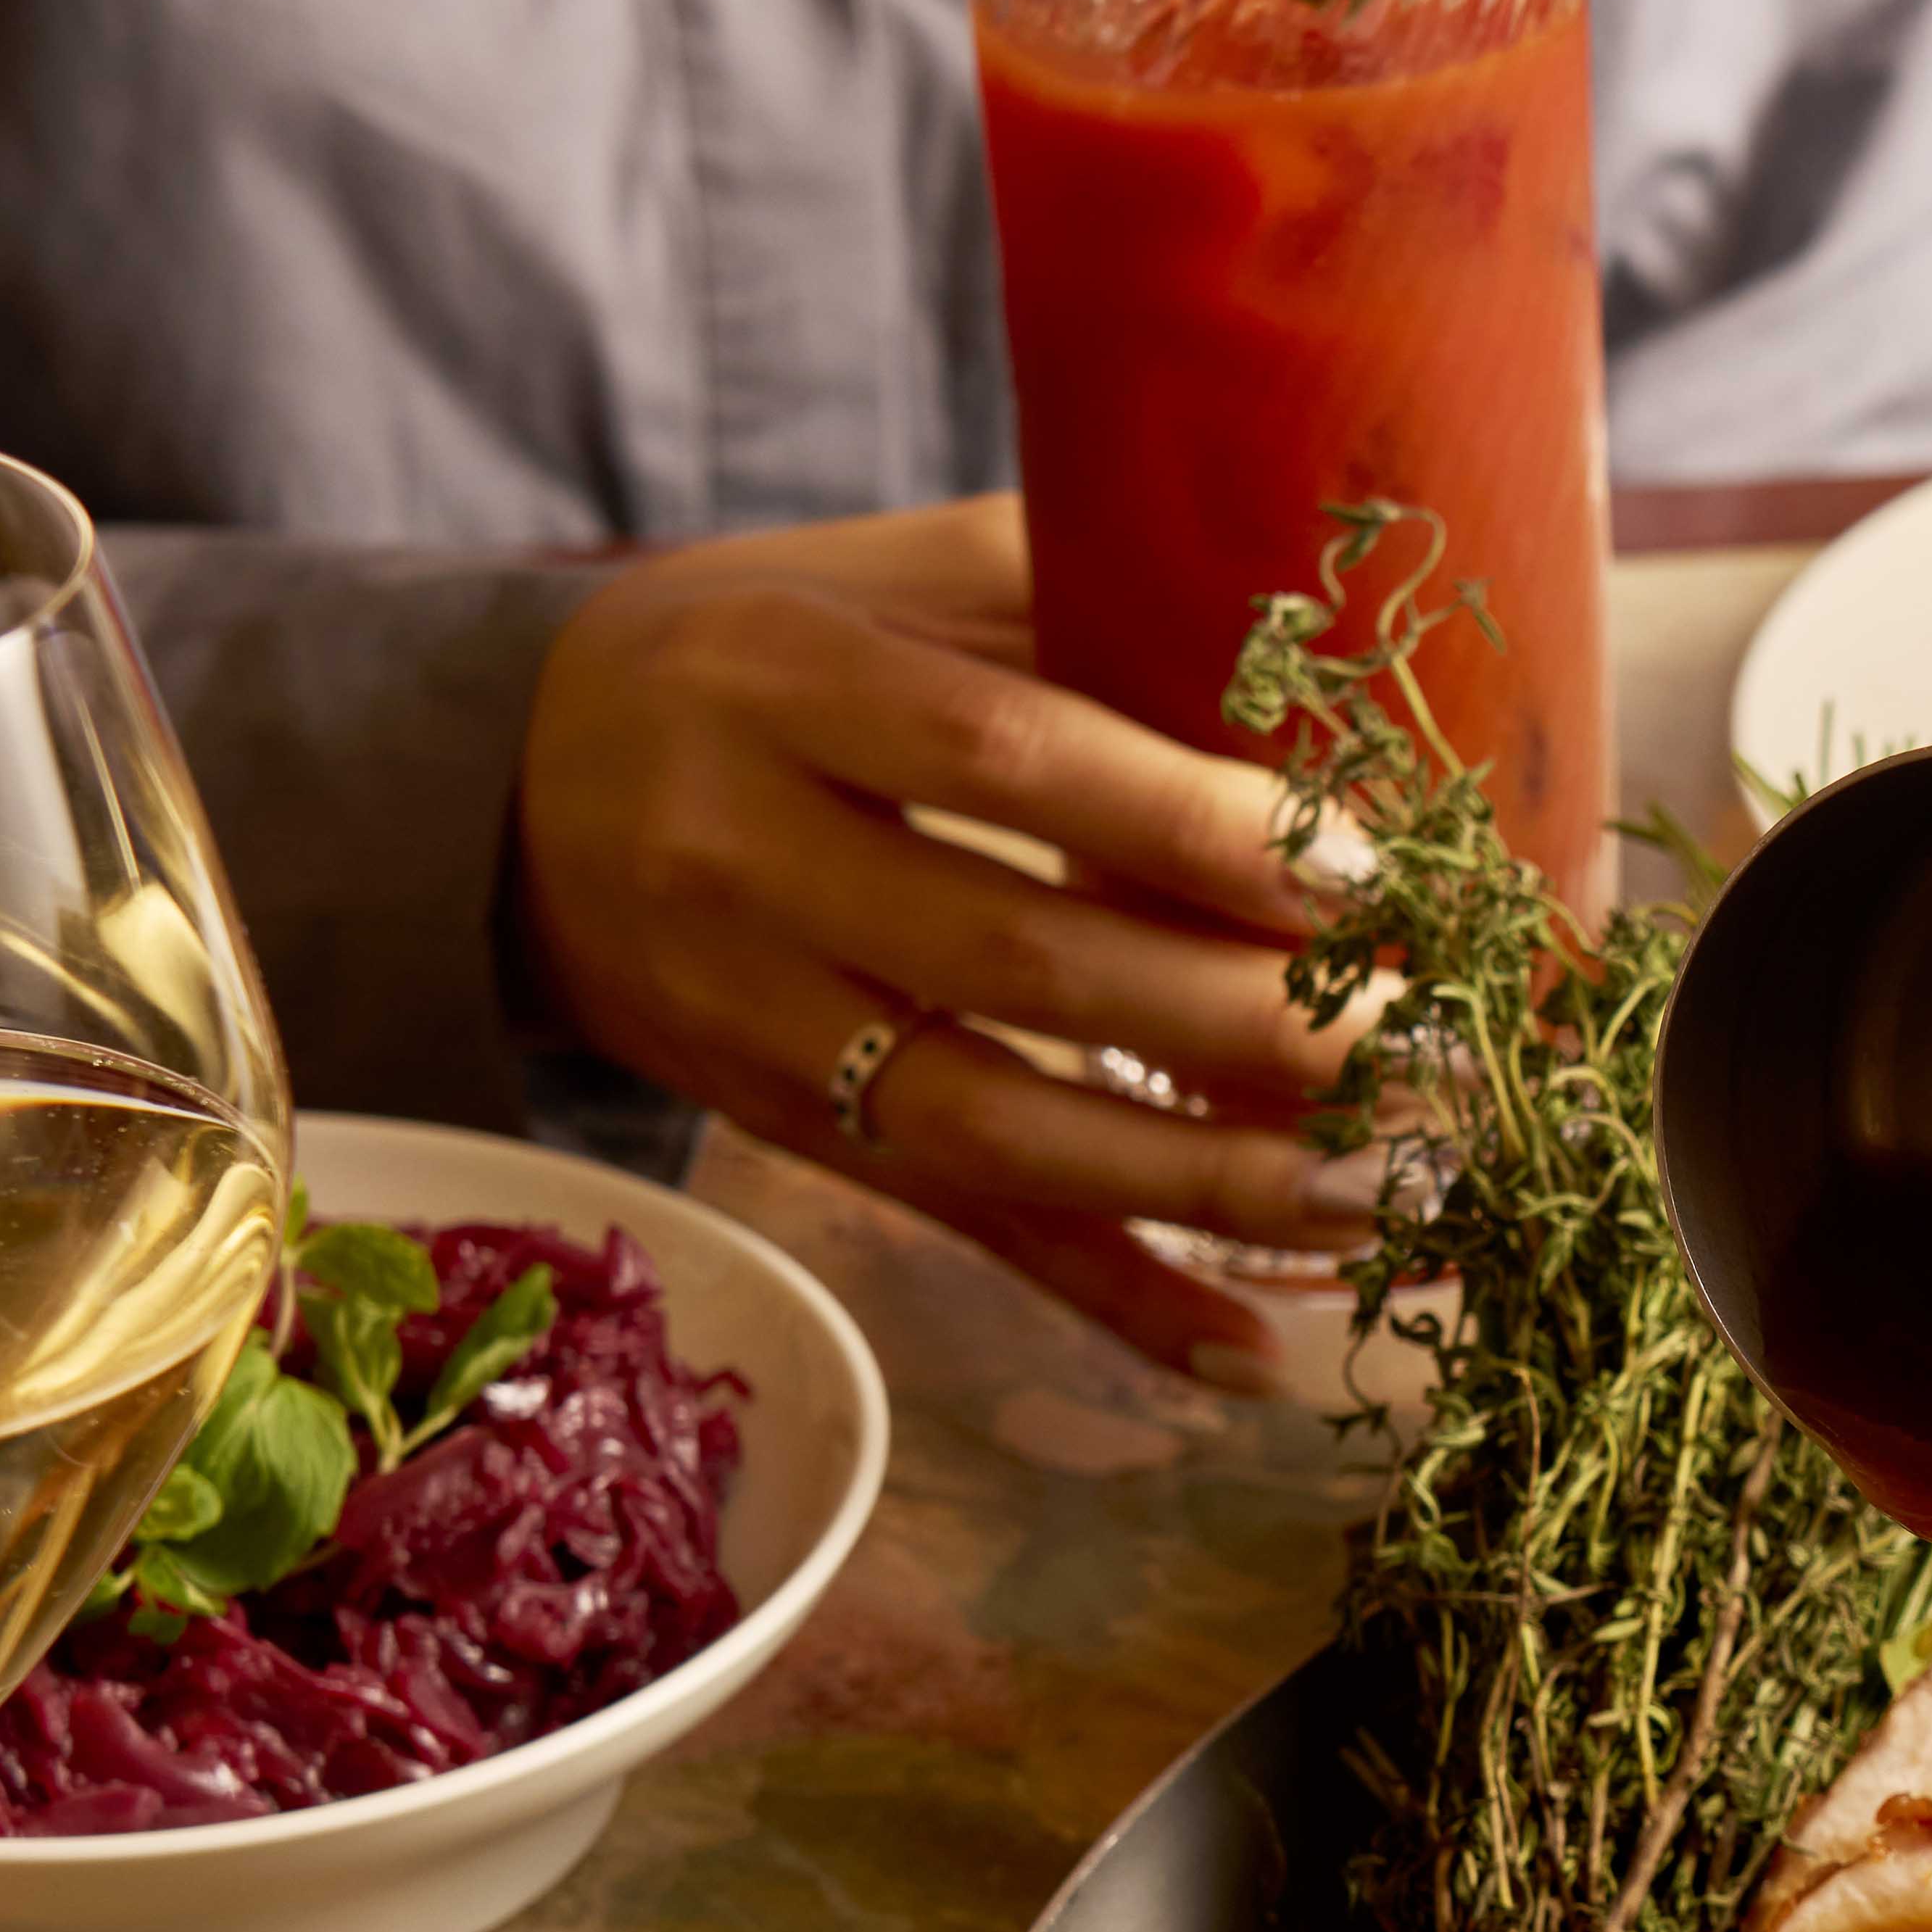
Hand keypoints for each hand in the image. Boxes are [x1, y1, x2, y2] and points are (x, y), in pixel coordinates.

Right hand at [513, 500, 1368, 1388]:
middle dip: (1245, 1020)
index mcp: (785, 684)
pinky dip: (1115, 1301)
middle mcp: (744, 857)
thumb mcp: (881, 580)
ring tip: (1387, 1188)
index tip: (1370, 873)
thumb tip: (1327, 650)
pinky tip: (1254, 1350)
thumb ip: (1075, 594)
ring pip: (994, 1130)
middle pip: (1021, 964)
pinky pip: (963, 1231)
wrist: (501, 784)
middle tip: (1430, 1043)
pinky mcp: (782, 1131)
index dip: (1201, 828)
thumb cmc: (755, 655)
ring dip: (1207, 1180)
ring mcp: (752, 1018)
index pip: (1016, 762)